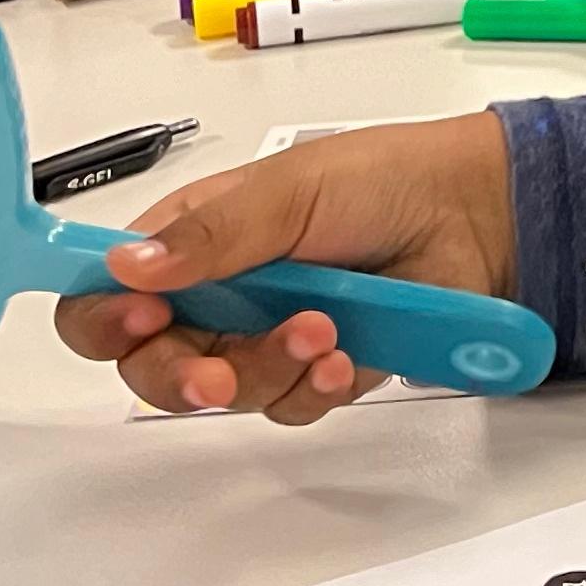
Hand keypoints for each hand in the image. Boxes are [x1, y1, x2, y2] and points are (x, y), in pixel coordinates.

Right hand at [56, 114, 519, 421]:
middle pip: (151, 362)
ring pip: (223, 392)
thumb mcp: (292, 190)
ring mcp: (270, 335)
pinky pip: (289, 406)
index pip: (108, 292)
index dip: (105, 318)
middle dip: (177, 374)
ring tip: (323, 330)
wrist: (481, 214)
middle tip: (213, 373)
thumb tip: (126, 264)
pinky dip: (313, 389)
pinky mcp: (322, 371)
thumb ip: (211, 233)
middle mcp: (223, 293)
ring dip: (265, 369)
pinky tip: (347, 357)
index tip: (138, 322)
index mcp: (197, 238)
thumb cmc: (387, 179)